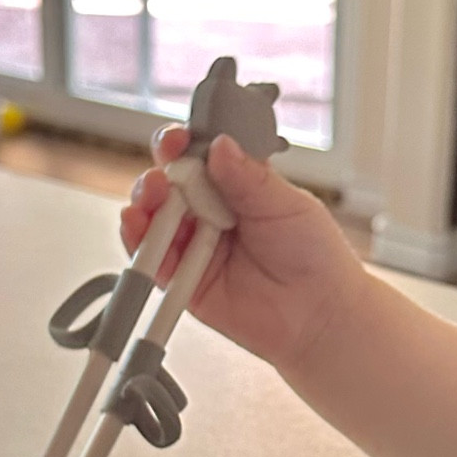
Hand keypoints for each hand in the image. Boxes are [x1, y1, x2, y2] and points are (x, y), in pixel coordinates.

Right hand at [120, 129, 369, 376]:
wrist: (320, 316)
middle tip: (164, 174)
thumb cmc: (315, 257)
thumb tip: (219, 145)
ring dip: (145, 203)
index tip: (177, 140)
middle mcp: (211, 214)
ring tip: (152, 198)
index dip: (183, 145)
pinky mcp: (184, 283)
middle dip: (160, 174)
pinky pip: (153, 260)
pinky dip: (138, 241)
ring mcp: (195, 247)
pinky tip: (137, 226)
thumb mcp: (286, 205)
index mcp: (237, 186)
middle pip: (170, 185)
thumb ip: (248, 177)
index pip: (199, 157)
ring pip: (155, 219)